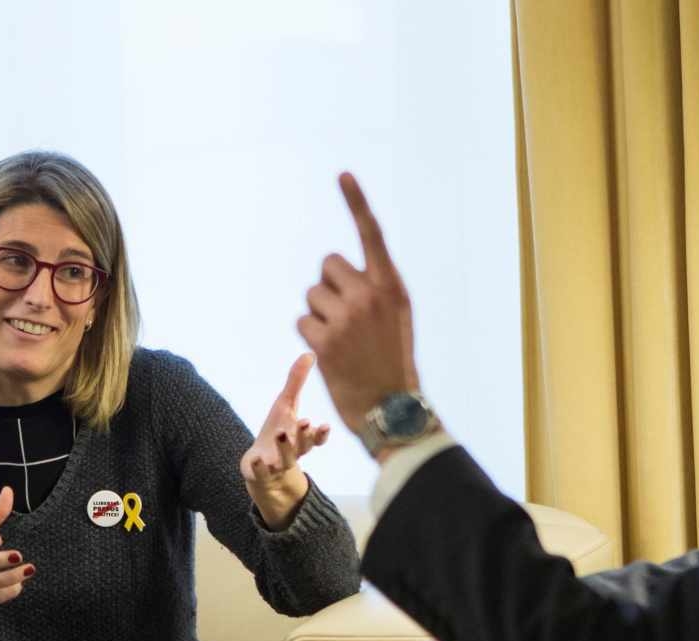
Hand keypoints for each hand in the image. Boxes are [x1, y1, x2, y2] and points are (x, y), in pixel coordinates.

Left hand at [240, 353, 331, 530]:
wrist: (262, 469)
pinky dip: (260, 466)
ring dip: (285, 448)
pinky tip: (258, 458)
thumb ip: (296, 382)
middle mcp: (292, 453)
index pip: (316, 438)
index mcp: (301, 439)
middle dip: (304, 435)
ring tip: (282, 434)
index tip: (324, 424)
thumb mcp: (286, 406)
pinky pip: (261, 472)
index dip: (320, 433)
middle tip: (306, 423)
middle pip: (302, 446)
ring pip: (284, 459)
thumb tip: (309, 353)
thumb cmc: (277, 431)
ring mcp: (276, 465)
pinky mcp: (259, 474)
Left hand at [297, 173, 421, 437]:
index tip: (342, 174)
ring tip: (342, 341)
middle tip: (346, 318)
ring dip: (320, 315)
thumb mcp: (396, 319)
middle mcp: (370, 295)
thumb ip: (374, 289)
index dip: (356, 202)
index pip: (371, 235)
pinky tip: (331, 355)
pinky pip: (302, 321)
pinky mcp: (324, 340)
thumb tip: (336, 270)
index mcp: (392, 286)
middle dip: (330, 287)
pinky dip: (311, 337)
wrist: (392, 409)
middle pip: (328, 266)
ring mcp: (346, 317)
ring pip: (312, 295)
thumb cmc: (393, 362)